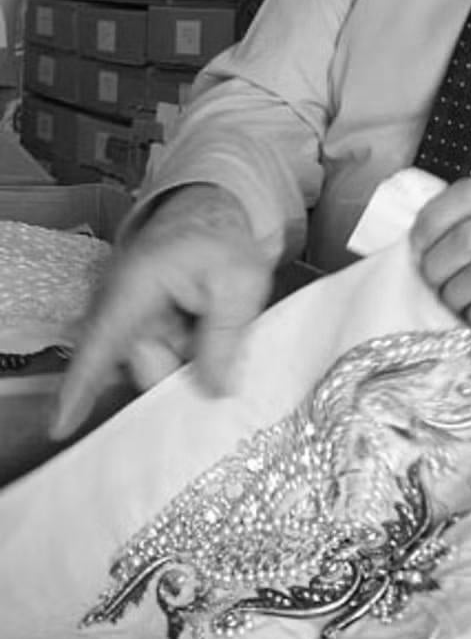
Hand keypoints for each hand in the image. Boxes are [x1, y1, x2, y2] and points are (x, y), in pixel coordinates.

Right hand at [51, 184, 272, 439]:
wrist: (209, 215)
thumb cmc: (223, 241)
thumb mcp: (240, 283)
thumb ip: (225, 337)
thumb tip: (213, 391)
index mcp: (135, 285)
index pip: (102, 342)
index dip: (81, 385)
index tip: (61, 424)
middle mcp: (118, 302)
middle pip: (139, 363)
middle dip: (179, 363)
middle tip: (214, 333)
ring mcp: (125, 315)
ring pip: (152, 362)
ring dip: (184, 354)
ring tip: (209, 315)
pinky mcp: (135, 324)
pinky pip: (155, 353)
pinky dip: (181, 349)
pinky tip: (199, 325)